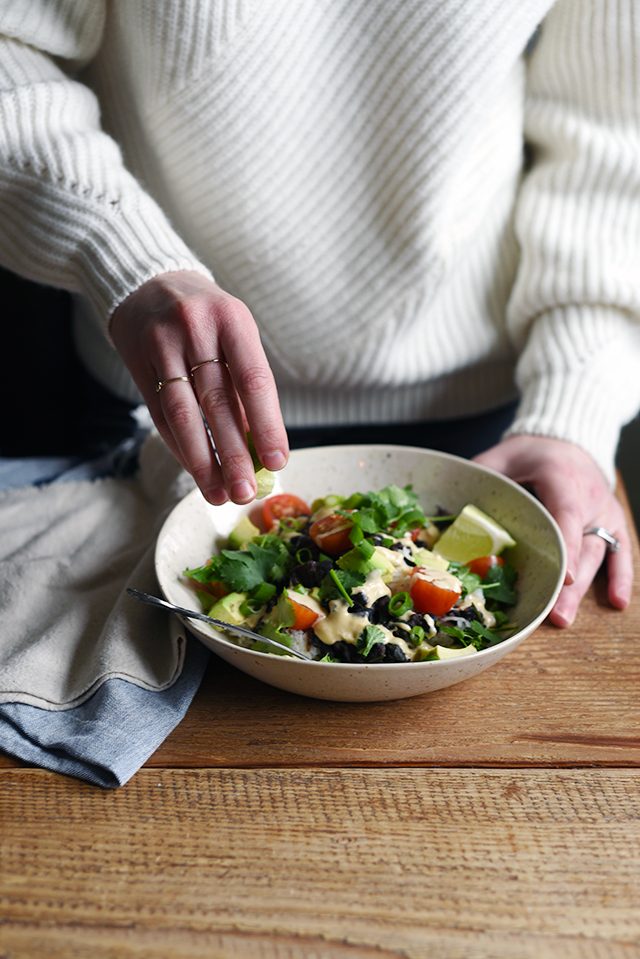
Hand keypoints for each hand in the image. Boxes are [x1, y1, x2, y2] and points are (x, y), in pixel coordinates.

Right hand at [110, 271, 287, 504]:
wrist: (147, 281)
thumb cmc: (207, 317)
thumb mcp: (234, 333)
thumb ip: (246, 383)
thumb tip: (261, 445)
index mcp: (232, 320)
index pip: (254, 380)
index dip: (267, 425)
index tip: (278, 462)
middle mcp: (196, 330)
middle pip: (217, 403)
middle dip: (234, 455)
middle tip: (245, 493)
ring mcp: (163, 346)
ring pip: (184, 415)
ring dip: (203, 462)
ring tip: (219, 494)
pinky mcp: (138, 363)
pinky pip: (161, 415)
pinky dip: (180, 448)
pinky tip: (196, 471)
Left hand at [473, 435, 632, 626]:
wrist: (567, 440)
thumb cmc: (532, 453)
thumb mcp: (503, 455)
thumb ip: (482, 476)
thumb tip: (450, 503)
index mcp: (562, 478)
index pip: (567, 515)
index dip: (567, 546)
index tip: (564, 578)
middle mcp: (589, 497)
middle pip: (582, 545)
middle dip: (570, 584)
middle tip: (556, 615)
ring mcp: (604, 512)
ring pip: (598, 554)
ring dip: (584, 590)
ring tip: (563, 618)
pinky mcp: (612, 522)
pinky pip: (621, 551)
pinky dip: (620, 577)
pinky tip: (616, 603)